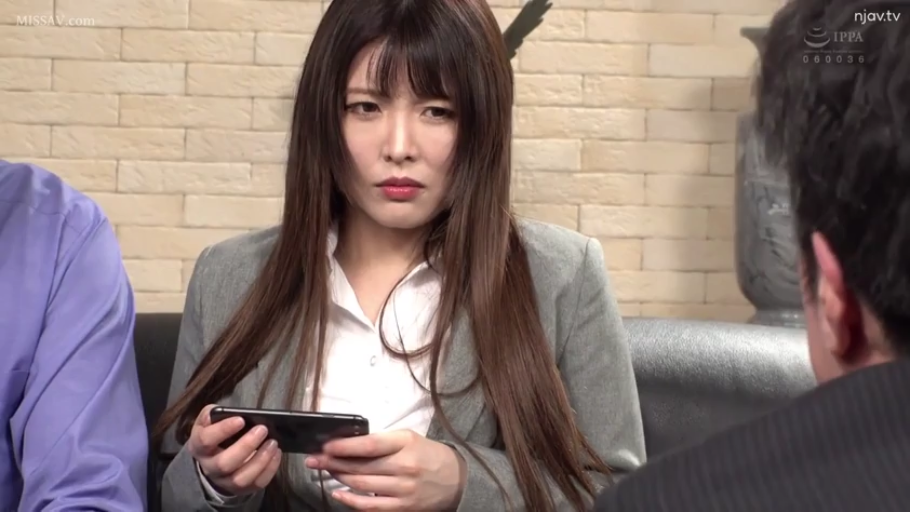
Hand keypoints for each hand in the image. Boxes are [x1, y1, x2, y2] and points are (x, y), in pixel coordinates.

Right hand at [186, 404, 282, 496]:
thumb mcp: (208, 423)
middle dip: (246, 446)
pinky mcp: (241, 489)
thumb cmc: (215, 436)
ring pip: (241, 478)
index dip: (223, 430)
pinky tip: (276, 453)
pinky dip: (269, 469)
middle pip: (224, 463)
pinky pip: (256, 484)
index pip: (206, 440)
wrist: (213, 460)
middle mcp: (209, 467)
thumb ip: (211, 414)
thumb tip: (215, 411)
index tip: (241, 419)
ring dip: (260, 460)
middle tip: (263, 429)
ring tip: (273, 443)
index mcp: (199, 447)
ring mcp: (225, 481)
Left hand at [305, 429, 466, 509]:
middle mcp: (405, 466)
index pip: (369, 444)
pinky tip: (338, 493)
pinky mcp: (402, 507)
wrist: (455, 480)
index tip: (326, 446)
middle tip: (315, 459)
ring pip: (362, 485)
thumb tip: (348, 446)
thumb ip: (382, 442)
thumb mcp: (409, 439)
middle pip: (361, 465)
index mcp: (406, 443)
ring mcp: (403, 489)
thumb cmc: (428, 455)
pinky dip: (351, 500)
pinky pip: (370, 506)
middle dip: (333, 462)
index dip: (344, 446)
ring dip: (339, 478)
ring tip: (326, 472)